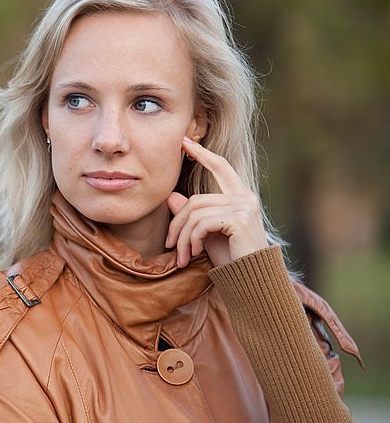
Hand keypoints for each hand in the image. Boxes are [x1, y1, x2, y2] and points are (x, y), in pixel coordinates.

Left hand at [164, 136, 269, 267]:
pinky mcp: (240, 219)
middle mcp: (245, 197)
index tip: (184, 142)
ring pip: (195, 213)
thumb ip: (192, 215)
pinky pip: (202, 223)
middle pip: (195, 199)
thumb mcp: (207, 234)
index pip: (221, 166)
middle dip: (176, 223)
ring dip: (182, 238)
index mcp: (240, 196)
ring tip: (182, 256)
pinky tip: (194, 254)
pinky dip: (191, 240)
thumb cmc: (232, 258)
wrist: (252, 280)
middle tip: (169, 245)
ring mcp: (244, 207)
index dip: (203, 154)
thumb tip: (171, 196)